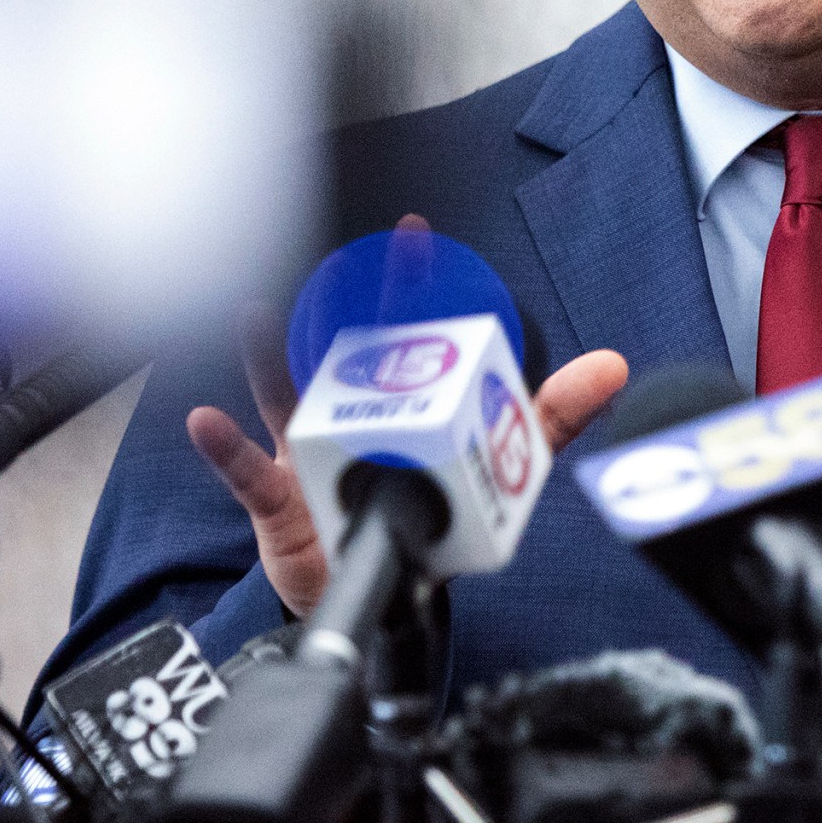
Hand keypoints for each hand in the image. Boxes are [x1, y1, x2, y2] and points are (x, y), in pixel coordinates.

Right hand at [185, 239, 628, 616]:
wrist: (383, 590)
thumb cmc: (427, 511)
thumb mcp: (494, 463)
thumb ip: (550, 416)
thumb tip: (613, 366)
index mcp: (399, 395)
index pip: (406, 325)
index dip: (410, 279)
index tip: (415, 231)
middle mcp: (352, 409)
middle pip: (341, 347)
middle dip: (338, 303)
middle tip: (337, 257)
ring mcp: (309, 448)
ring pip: (284, 394)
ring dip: (265, 356)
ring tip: (254, 318)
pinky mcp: (281, 499)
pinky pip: (247, 471)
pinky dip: (225, 447)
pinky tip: (208, 420)